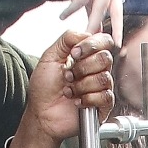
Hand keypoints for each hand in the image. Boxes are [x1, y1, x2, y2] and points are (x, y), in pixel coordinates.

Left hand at [8, 27, 115, 147]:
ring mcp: (100, 87)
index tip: (74, 54)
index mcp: (86, 56)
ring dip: (82, 85)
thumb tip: (86, 33)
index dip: (91, 45)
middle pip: (106, 58)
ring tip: (70, 91)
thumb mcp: (49, 56)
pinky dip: (87, 99)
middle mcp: (96, 69)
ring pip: (104, 78)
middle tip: (68, 76)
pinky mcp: (103, 105)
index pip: (104, 41)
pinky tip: (77, 102)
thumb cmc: (44, 89)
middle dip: (83, 68)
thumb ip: (67, 39)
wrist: (41, 113)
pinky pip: (106, 96)